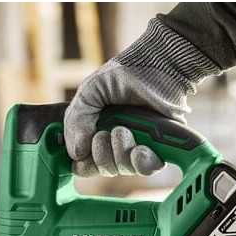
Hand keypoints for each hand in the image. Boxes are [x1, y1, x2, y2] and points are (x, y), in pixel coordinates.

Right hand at [64, 18, 221, 177]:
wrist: (158, 65)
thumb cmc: (123, 75)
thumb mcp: (90, 91)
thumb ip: (76, 120)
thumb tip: (76, 153)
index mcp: (95, 134)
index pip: (84, 165)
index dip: (83, 164)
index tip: (84, 151)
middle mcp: (115, 145)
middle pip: (102, 170)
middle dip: (100, 154)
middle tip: (105, 133)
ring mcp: (136, 148)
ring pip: (122, 169)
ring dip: (119, 152)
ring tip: (124, 130)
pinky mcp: (159, 149)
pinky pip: (146, 168)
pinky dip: (140, 162)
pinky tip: (140, 149)